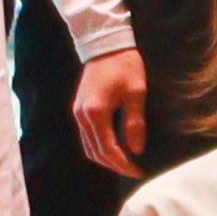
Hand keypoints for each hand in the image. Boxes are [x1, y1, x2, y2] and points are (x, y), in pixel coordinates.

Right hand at [72, 45, 148, 171]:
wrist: (105, 44)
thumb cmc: (125, 65)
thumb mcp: (136, 93)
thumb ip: (135, 123)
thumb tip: (137, 150)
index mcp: (96, 113)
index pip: (108, 149)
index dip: (124, 164)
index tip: (139, 171)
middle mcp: (82, 116)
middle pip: (95, 153)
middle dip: (114, 165)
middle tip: (134, 170)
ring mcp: (77, 113)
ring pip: (88, 147)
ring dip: (105, 158)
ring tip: (125, 163)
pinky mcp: (79, 109)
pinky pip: (86, 137)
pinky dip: (98, 147)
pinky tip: (113, 148)